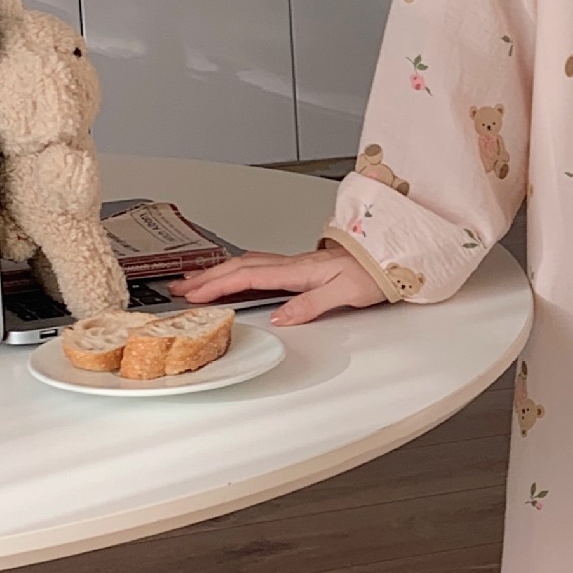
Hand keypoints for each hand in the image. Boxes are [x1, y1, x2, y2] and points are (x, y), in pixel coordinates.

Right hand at [168, 242, 386, 325]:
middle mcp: (294, 264)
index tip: (193, 294)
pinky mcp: (301, 268)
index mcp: (299, 270)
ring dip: (218, 273)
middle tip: (178, 288)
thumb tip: (281, 317)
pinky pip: (259, 267)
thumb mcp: (346, 293)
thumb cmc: (374, 272)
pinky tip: (231, 278)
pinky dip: (237, 272)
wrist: (393, 255)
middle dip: (206, 277)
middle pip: (240, 267)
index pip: (249, 276)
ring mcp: (296, 264)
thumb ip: (312, 304)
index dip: (218, 285)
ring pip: (247, 264)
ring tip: (194, 283)